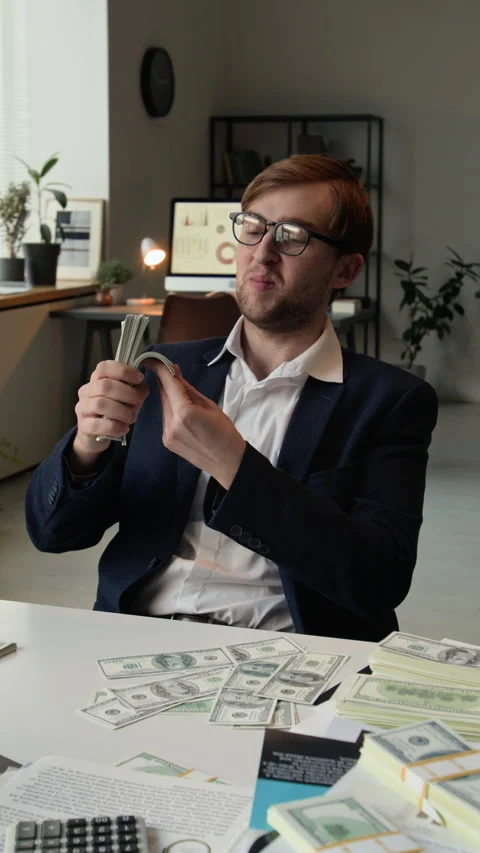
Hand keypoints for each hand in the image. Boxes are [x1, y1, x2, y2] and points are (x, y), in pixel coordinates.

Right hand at [71, 361, 149, 471]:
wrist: (96, 435)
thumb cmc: (114, 412)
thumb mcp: (126, 398)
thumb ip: (134, 390)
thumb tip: (143, 388)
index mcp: (96, 380)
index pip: (104, 367)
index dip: (123, 371)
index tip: (139, 378)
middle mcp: (86, 392)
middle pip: (104, 386)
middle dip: (127, 393)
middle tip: (138, 402)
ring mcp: (82, 408)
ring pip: (101, 404)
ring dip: (122, 411)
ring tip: (132, 417)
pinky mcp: (83, 426)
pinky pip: (98, 425)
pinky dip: (115, 427)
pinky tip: (124, 429)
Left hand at [143, 360, 245, 489]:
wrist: (228, 462)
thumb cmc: (225, 432)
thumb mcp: (210, 405)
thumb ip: (188, 389)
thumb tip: (174, 372)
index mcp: (185, 413)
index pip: (168, 385)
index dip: (160, 370)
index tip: (153, 359)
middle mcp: (172, 424)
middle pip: (164, 395)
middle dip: (166, 383)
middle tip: (171, 372)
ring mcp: (167, 434)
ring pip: (164, 407)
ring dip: (170, 398)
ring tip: (185, 398)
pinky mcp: (167, 442)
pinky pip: (165, 419)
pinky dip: (171, 411)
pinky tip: (183, 413)